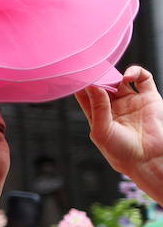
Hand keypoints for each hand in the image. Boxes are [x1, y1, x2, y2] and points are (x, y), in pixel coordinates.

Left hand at [76, 66, 162, 199]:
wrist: (149, 159)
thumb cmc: (121, 151)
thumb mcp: (102, 130)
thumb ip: (98, 108)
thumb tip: (93, 86)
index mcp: (98, 115)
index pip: (86, 95)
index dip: (81, 84)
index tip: (76, 73)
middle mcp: (114, 107)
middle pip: (103, 85)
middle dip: (98, 76)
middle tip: (93, 68)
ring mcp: (131, 102)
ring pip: (120, 80)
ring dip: (114, 74)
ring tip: (111, 77)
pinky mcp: (149, 98)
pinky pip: (143, 79)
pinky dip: (135, 72)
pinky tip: (127, 77)